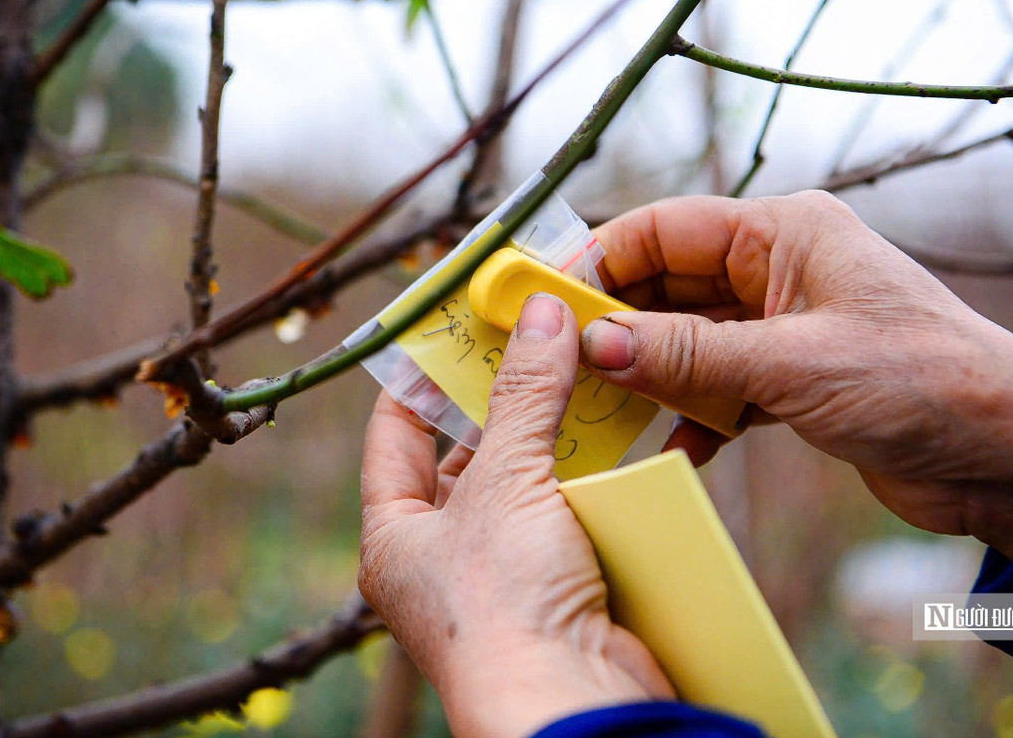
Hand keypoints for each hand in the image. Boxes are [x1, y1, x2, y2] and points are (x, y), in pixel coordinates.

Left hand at [359, 294, 672, 737]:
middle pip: (468, 457)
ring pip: (527, 484)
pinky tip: (616, 436)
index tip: (452, 327)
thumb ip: (525, 394)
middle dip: (503, 402)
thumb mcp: (507, 482)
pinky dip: (592, 479)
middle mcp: (442, 558)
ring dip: (556, 436)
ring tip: (579, 373)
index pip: (395, 435)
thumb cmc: (505, 604)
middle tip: (534, 338)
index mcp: (396, 536)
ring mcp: (504, 577)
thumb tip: (542, 313)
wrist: (572, 702)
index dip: (419, 376)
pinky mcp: (560, 589)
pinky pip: (572, 516)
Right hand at [581, 191, 1012, 558]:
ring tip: (600, 408)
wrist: (1008, 457)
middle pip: (669, 285)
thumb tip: (596, 345)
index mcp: (785, 233)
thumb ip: (690, 355)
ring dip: (649, 375)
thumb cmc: (924, 381)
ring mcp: (784, 328)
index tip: (548, 298)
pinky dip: (692, 417)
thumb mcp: (794, 364)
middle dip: (617, 323)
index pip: (666, 229)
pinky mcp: (791, 382)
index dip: (602, 259)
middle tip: (559, 361)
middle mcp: (779, 272)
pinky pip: (717, 389)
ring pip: (688, 341)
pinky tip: (673, 449)